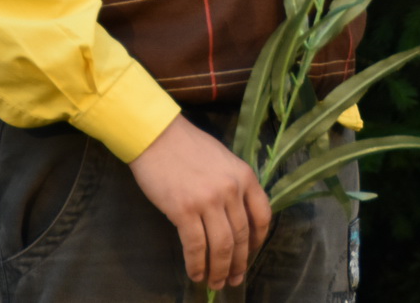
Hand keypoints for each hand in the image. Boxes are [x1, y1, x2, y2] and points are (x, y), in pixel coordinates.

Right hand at [128, 114, 270, 290]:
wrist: (157, 136)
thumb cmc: (188, 147)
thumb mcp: (223, 160)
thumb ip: (234, 185)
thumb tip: (235, 217)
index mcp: (245, 176)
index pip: (262, 215)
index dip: (258, 241)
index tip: (251, 254)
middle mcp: (231, 190)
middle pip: (241, 236)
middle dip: (239, 263)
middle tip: (234, 280)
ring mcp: (208, 200)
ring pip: (221, 246)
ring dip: (219, 269)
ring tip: (216, 283)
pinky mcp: (184, 210)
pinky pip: (195, 246)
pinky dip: (197, 264)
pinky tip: (195, 274)